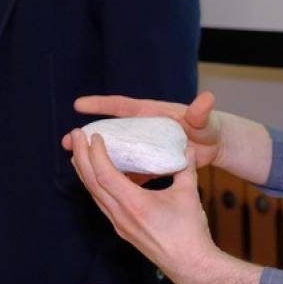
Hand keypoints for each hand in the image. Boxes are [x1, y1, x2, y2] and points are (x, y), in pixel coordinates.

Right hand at [66, 91, 223, 168]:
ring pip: (114, 152)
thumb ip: (202, 111)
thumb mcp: (203, 120)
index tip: (78, 105)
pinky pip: (127, 170)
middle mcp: (141, 129)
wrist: (214, 142)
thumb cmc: (207, 126)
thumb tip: (207, 99)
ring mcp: (142, 146)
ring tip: (75, 161)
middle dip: (89, 135)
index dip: (100, 104)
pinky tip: (102, 184)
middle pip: (110, 130)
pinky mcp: (147, 162)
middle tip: (68, 140)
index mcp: (149, 113)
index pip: (121, 106)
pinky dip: (116, 174)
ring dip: (95, 157)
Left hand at [70, 131, 212, 283]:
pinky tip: (97, 178)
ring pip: (94, 194)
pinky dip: (95, 186)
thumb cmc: (190, 232)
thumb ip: (185, 168)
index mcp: (134, 204)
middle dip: (81, 157)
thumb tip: (187, 147)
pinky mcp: (123, 230)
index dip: (96, 153)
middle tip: (75, 136)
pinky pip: (102, 204)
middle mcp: (121, 215)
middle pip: (92, 183)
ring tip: (79, 153)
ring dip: (84, 172)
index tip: (94, 135)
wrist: (189, 266)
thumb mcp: (189, 194)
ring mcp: (119, 225)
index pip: (105, 175)